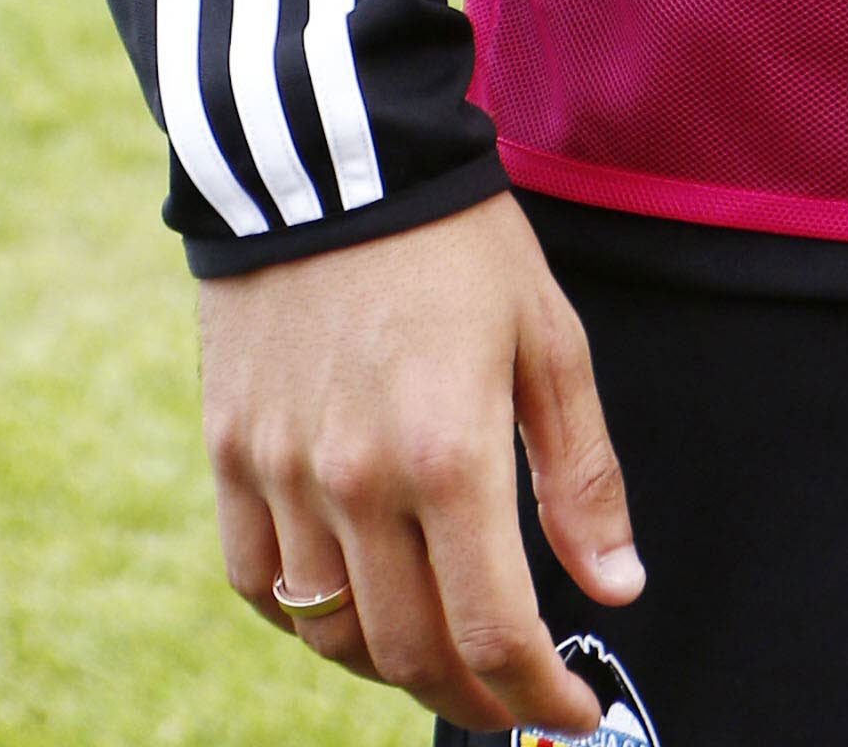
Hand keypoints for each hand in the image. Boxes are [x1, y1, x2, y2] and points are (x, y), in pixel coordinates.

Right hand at [197, 187, 641, 729]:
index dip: (537, 695)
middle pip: (409, 654)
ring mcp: (282, 473)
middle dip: (471, 697)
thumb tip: (616, 589)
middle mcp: (357, 482)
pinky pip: (258, 584)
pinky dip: (307, 618)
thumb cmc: (460, 245)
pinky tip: (354, 603)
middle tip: (511, 696)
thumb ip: (581, 476)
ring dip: (392, 668)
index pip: (493, 632)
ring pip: (330, 634)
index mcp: (450, 454)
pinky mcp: (231, 455)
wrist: (334, 156)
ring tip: (441, 654)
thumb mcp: (549, 340)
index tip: (568, 712)